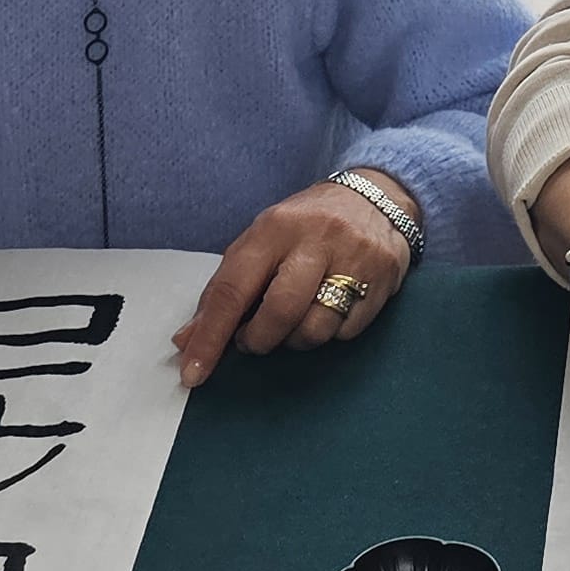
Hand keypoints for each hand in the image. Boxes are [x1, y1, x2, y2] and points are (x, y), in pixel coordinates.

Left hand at [175, 170, 416, 386]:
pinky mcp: (384, 278)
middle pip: (280, 312)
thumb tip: (186, 340)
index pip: (233, 289)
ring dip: (296, 340)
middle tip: (254, 339)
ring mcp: (355, 257)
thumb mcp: (260, 243)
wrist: (375, 197)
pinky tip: (328, 311)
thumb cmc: (304, 227)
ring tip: (295, 320)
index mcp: (274, 228)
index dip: (210, 336)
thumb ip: (224, 290)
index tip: (193, 373)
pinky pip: (347, 332)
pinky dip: (330, 333)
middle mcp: (316, 239)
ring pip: (315, 329)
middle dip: (259, 340)